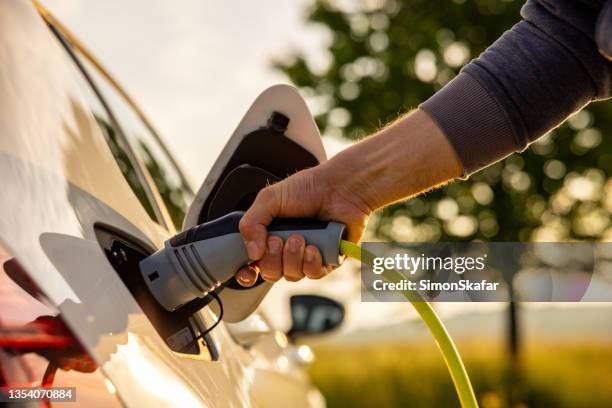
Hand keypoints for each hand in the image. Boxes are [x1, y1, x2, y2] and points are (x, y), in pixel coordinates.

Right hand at [236, 162, 371, 285]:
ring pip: (292, 275)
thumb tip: (252, 254)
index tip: (248, 270)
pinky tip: (314, 248)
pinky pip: (314, 274)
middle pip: (271, 273)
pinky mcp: (328, 260)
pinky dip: (311, 263)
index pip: (254, 263)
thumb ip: (251, 223)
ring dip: (292, 258)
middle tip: (278, 240)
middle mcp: (287, 248)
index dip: (248, 272)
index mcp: (270, 235)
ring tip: (299, 238)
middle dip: (272, 259)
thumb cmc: (308, 188)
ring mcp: (307, 256)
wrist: (340, 187)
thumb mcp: (269, 199)